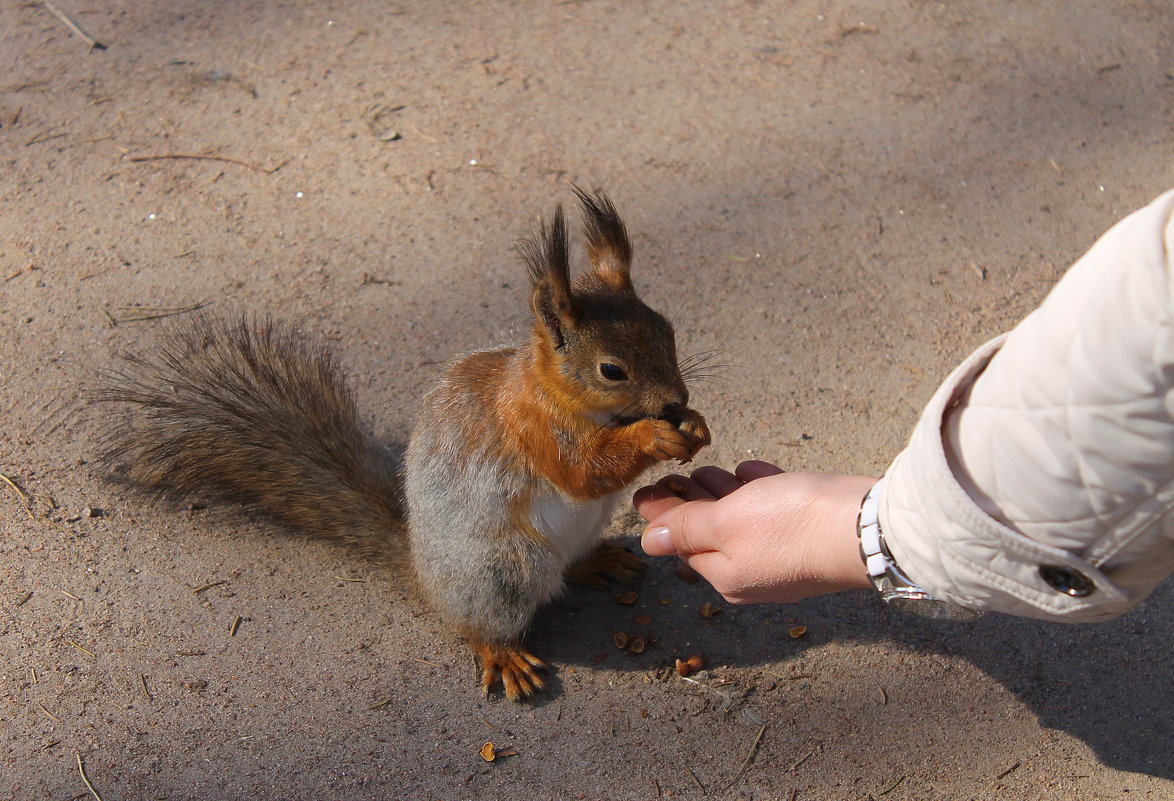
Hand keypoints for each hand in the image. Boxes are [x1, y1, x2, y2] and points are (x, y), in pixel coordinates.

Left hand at [632, 461, 875, 603]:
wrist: (866, 527)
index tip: (650, 486)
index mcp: (726, 575)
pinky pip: (776, 513)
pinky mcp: (810, 535)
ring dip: (725, 494)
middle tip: (679, 474)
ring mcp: (784, 556)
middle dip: (694, 503)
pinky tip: (753, 473)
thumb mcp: (724, 523)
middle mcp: (754, 572)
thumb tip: (649, 541)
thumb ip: (687, 528)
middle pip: (713, 534)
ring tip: (710, 471)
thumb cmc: (790, 525)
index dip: (665, 513)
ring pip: (745, 521)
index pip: (683, 544)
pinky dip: (761, 492)